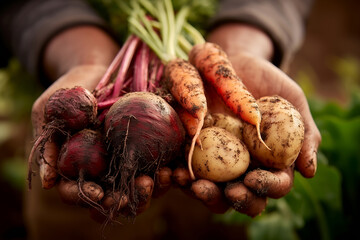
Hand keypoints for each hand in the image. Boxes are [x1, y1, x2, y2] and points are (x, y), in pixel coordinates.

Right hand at [30, 26, 170, 221]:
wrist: (97, 70)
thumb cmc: (68, 90)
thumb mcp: (49, 110)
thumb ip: (47, 143)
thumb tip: (48, 182)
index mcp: (76, 168)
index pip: (77, 193)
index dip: (84, 198)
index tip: (97, 193)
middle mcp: (103, 171)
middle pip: (112, 198)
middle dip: (124, 200)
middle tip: (134, 191)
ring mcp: (127, 162)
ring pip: (139, 188)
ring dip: (151, 190)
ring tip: (161, 177)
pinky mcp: (148, 151)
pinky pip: (160, 166)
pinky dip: (170, 172)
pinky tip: (176, 170)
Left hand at [175, 23, 320, 216]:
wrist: (237, 62)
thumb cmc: (269, 84)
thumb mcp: (293, 102)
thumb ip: (305, 135)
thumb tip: (310, 172)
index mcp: (268, 163)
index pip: (271, 186)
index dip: (264, 189)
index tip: (252, 180)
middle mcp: (241, 168)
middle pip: (236, 197)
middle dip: (228, 199)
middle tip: (222, 191)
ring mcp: (215, 161)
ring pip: (207, 188)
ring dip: (198, 191)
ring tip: (189, 182)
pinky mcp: (191, 149)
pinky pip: (183, 166)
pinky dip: (176, 172)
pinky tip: (171, 170)